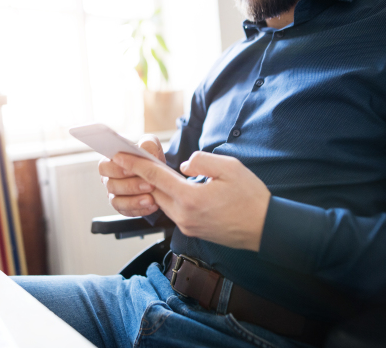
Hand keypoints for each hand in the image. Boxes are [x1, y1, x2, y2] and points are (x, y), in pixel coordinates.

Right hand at [98, 135, 164, 216]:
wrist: (159, 173)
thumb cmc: (149, 157)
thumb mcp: (151, 145)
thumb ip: (148, 143)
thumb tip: (145, 150)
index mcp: (110, 162)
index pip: (104, 167)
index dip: (116, 169)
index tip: (132, 169)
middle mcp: (109, 180)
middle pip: (111, 185)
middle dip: (130, 185)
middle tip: (149, 184)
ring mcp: (115, 195)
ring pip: (118, 201)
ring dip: (135, 200)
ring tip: (152, 198)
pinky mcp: (124, 208)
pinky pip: (128, 212)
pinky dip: (140, 209)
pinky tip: (153, 205)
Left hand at [112, 151, 270, 251]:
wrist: (265, 229)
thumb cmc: (251, 198)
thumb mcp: (230, 168)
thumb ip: (202, 161)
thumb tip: (185, 165)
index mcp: (190, 199)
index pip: (155, 177)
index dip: (135, 164)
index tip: (120, 156)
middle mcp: (184, 216)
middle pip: (154, 192)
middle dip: (143, 176)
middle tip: (135, 159)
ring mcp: (188, 226)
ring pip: (163, 203)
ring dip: (157, 188)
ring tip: (155, 171)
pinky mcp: (194, 230)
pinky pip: (174, 211)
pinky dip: (169, 198)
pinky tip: (175, 188)